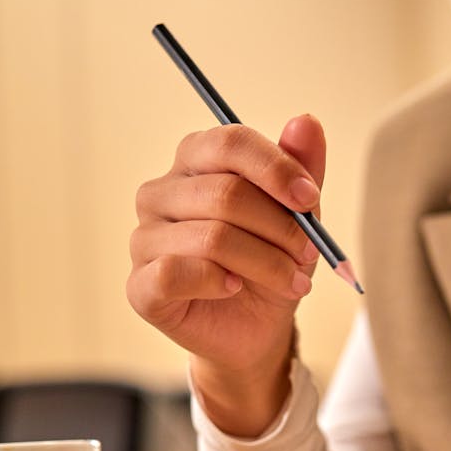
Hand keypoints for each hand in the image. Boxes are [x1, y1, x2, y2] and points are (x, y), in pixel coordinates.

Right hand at [126, 114, 325, 434]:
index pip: (228, 142)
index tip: (310, 199)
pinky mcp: (140, 285)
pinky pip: (177, 272)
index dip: (275, 168)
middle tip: (308, 253)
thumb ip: (301, 169)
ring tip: (291, 281)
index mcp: (194, 162)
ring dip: (265, 263)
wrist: (256, 328)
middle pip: (226, 194)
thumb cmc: (269, 263)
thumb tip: (306, 122)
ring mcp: (144, 239)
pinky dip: (219, 282)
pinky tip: (236, 288)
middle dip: (280, 228)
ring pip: (211, 238)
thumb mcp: (297, 216)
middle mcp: (160, 194)